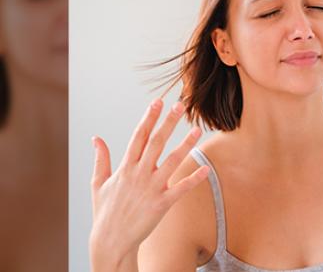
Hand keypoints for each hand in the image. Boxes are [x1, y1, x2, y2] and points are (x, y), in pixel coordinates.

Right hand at [89, 99, 208, 269]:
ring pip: (171, 161)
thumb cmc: (105, 212)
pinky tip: (205, 168)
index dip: (148, 118)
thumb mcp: (98, 184)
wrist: (111, 241)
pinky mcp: (161, 204)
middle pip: (156, 142)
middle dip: (168, 122)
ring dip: (185, 144)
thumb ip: (101, 159)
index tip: (157, 102)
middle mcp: (138, 174)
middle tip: (181, 106)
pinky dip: (193, 178)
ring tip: (197, 130)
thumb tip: (96, 138)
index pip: (138, 136)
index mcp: (124, 168)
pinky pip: (181, 189)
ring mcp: (150, 188)